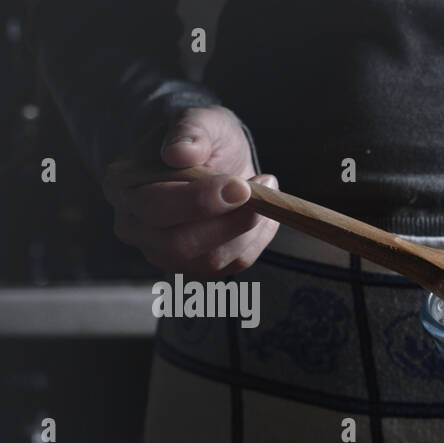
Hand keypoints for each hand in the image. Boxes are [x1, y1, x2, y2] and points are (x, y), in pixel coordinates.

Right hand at [102, 106, 277, 276]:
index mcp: (123, 187)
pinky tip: (262, 213)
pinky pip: (233, 264)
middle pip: (177, 244)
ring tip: (266, 194)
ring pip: (210, 260)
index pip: (153, 207)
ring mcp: (163, 253)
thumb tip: (179, 153)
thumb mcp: (198, 120)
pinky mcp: (195, 267)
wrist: (213, 160)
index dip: (198, 201)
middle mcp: (134, 227)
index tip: (239, 186)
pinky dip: (257, 240)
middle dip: (228, 223)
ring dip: (248, 230)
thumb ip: (189, 131)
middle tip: (261, 194)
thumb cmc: (200, 139)